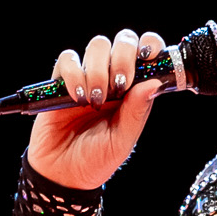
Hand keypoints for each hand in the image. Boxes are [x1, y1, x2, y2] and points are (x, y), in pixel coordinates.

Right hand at [26, 27, 166, 189]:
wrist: (63, 174)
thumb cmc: (97, 160)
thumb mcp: (122, 141)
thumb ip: (137, 112)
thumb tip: (154, 82)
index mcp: (133, 91)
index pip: (146, 54)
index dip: (150, 45)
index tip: (149, 56)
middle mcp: (113, 78)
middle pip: (123, 41)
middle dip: (124, 56)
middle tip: (119, 85)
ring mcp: (88, 76)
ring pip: (97, 46)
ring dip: (99, 69)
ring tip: (95, 100)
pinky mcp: (63, 79)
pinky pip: (68, 59)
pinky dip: (74, 73)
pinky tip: (77, 96)